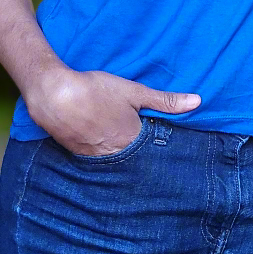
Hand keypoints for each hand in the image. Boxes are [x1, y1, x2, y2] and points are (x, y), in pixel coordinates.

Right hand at [25, 67, 200, 156]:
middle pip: (134, 162)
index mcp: (132, 141)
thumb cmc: (96, 90)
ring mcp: (94, 157)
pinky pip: (96, 160)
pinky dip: (102, 156)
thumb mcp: (134, 92)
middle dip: (142, 161)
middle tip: (149, 160)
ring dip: (121, 160)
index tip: (170, 160)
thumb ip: (166, 101)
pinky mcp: (77, 154)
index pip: (153, 154)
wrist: (54, 95)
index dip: (160, 154)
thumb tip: (198, 102)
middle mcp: (115, 155)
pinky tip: (102, 147)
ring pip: (115, 163)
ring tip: (125, 154)